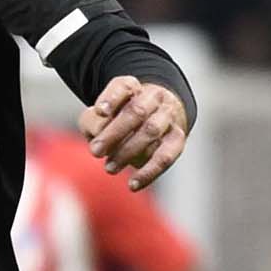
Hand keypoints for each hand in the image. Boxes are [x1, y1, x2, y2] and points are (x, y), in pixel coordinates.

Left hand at [81, 76, 188, 190]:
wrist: (152, 121)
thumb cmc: (116, 121)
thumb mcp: (97, 118)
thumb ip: (92, 122)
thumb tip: (99, 135)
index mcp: (132, 87)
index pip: (123, 86)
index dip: (111, 97)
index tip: (100, 111)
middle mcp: (154, 98)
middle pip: (136, 111)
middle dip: (114, 133)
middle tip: (96, 151)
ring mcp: (168, 117)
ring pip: (151, 130)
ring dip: (128, 151)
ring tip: (109, 168)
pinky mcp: (177, 139)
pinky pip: (166, 156)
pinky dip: (149, 172)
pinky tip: (132, 185)